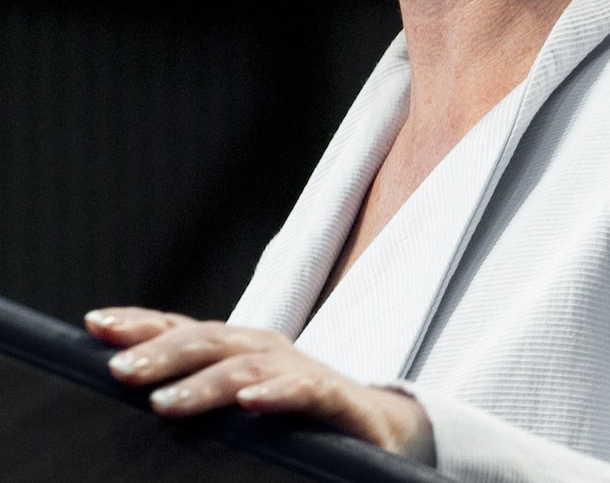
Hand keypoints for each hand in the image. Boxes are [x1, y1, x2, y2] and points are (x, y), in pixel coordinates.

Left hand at [84, 307, 433, 462]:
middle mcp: (264, 349)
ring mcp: (298, 369)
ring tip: (163, 403)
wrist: (375, 426)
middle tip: (119, 369)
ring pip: (244, 366)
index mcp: (236, 348)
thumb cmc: (296, 414)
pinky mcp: (334, 397)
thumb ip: (197, 395)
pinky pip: (304, 390)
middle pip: (207, 339)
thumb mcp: (239, 401)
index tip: (94, 323)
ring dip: (203, 381)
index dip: (140, 322)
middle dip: (161, 351)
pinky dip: (276, 392)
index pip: (182, 327)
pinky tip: (250, 403)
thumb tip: (137, 398)